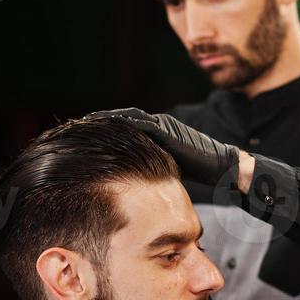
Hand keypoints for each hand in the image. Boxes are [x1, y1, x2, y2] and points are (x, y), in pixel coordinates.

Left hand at [86, 107, 241, 188]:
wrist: (221, 167)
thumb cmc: (199, 172)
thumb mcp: (168, 169)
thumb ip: (152, 167)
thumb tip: (135, 182)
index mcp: (159, 132)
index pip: (126, 126)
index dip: (106, 128)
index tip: (85, 133)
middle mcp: (159, 124)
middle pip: (123, 118)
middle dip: (101, 120)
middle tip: (77, 124)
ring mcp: (163, 125)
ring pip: (128, 117)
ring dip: (106, 119)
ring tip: (83, 122)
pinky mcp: (166, 130)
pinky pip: (139, 123)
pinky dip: (121, 122)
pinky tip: (103, 125)